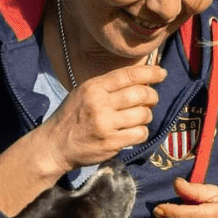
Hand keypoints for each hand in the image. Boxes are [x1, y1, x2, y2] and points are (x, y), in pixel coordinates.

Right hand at [42, 65, 166, 169]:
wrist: (55, 145)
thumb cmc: (73, 117)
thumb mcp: (84, 93)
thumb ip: (109, 86)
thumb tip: (142, 80)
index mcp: (94, 87)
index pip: (129, 75)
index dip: (150, 73)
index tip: (162, 73)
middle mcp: (100, 104)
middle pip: (141, 94)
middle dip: (152, 96)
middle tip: (151, 100)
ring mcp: (106, 124)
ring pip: (143, 114)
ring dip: (147, 116)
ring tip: (138, 118)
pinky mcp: (111, 143)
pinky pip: (140, 134)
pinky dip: (142, 132)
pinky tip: (134, 132)